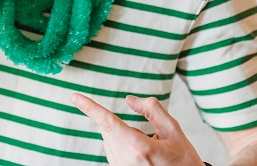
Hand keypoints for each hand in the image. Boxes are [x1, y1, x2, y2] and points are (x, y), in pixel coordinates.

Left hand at [71, 93, 203, 165]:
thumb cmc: (183, 158)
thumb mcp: (173, 129)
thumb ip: (151, 109)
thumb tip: (129, 100)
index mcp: (140, 148)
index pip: (108, 123)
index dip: (90, 107)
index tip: (74, 97)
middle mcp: (126, 160)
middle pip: (109, 129)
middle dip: (123, 125)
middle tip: (149, 138)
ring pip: (109, 139)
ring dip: (122, 136)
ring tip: (148, 151)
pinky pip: (111, 151)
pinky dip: (122, 146)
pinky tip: (141, 156)